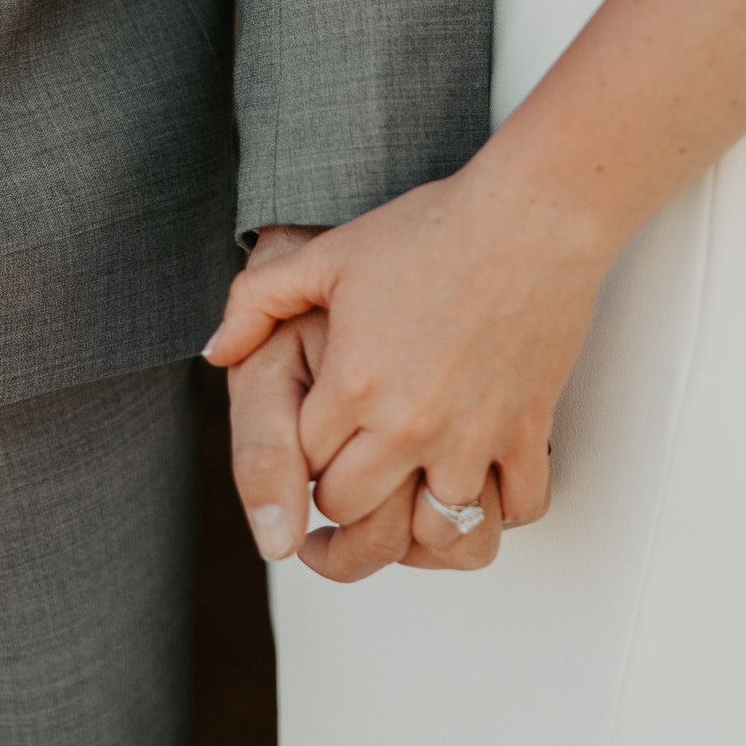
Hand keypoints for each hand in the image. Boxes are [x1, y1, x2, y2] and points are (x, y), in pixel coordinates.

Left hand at [207, 168, 598, 556]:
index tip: (313, 451)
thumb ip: (258, 301)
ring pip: (436, 531)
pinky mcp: (527, 429)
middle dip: (346, 503)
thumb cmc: (433, 228)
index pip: (305, 466)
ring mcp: (472, 433)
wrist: (528, 214)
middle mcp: (409, 423)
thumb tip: (216, 352)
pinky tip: (481, 491)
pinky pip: (518, 508)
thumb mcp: (328, 254)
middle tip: (349, 489)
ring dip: (418, 528)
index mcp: (354, 382)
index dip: (304, 460)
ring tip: (406, 513)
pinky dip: (500, 513)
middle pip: (357, 511)